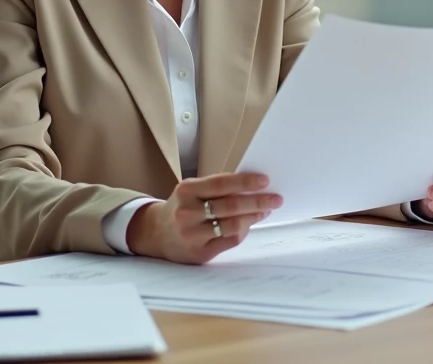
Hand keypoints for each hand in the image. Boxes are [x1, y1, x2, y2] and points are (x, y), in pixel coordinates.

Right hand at [126, 173, 281, 263]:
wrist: (155, 233)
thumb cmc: (182, 207)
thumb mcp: (192, 191)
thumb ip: (217, 188)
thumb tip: (253, 186)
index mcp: (186, 191)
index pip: (221, 184)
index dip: (245, 182)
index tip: (265, 180)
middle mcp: (187, 213)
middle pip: (230, 206)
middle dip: (258, 201)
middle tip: (276, 198)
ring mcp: (192, 235)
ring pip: (232, 225)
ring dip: (254, 217)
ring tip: (265, 210)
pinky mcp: (199, 253)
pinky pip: (230, 241)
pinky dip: (243, 231)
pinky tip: (249, 224)